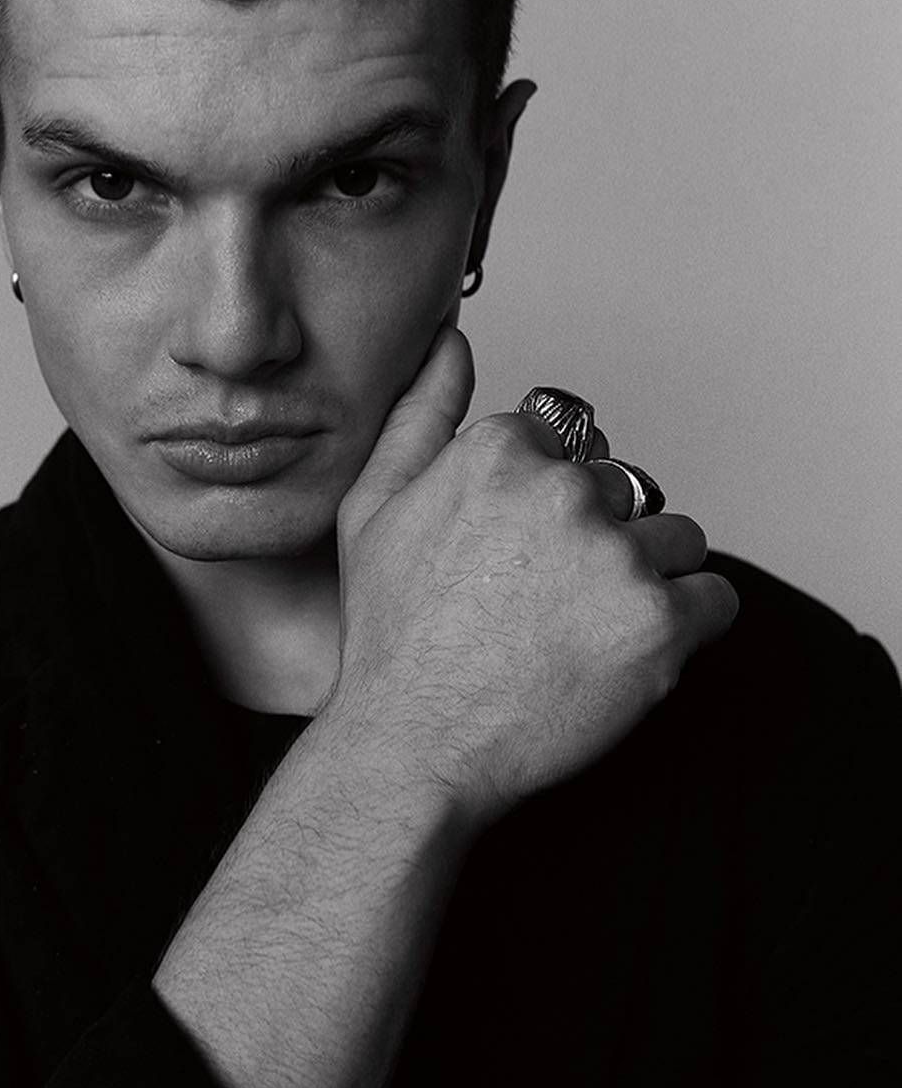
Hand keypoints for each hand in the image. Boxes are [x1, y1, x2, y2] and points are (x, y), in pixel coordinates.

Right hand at [327, 324, 738, 822]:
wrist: (413, 745)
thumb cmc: (393, 635)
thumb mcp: (373, 507)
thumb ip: (422, 414)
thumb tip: (454, 342)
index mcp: (498, 453)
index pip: (567, 444)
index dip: (545, 503)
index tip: (519, 554)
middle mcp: (562, 492)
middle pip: (624, 489)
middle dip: (597, 538)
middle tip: (543, 602)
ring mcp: (615, 557)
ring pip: (676, 538)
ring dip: (646, 576)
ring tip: (583, 628)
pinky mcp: (660, 623)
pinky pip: (715, 597)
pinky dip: (686, 625)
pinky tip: (623, 651)